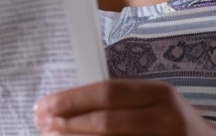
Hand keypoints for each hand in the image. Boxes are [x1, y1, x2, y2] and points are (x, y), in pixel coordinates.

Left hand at [34, 80, 215, 134]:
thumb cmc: (175, 124)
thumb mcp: (157, 103)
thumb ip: (122, 102)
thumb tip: (69, 105)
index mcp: (161, 94)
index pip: (108, 92)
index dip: (73, 99)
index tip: (45, 104)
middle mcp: (166, 118)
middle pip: (107, 121)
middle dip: (68, 123)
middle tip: (40, 123)